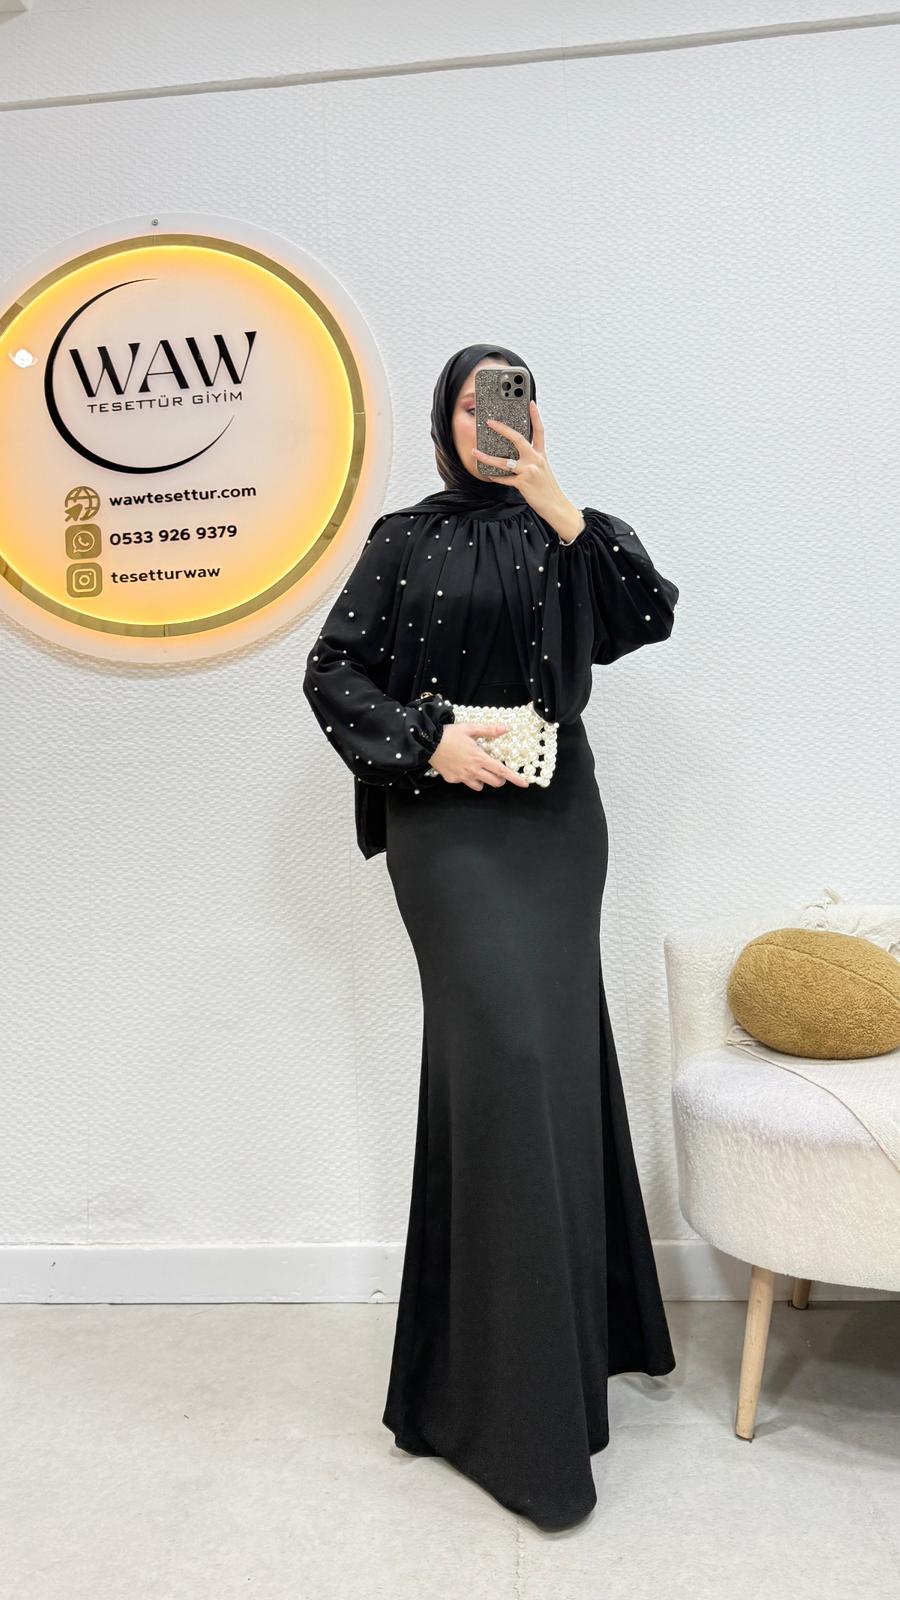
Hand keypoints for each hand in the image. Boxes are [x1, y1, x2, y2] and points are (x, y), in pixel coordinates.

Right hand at [428, 721, 529, 791]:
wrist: (427, 743)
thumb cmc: (449, 734)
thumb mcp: (470, 728)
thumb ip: (488, 730)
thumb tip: (505, 728)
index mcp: (480, 758)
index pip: (502, 771)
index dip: (515, 778)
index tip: (525, 784)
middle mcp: (473, 770)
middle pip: (494, 782)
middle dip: (499, 779)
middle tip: (495, 770)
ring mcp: (462, 777)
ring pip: (480, 786)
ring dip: (483, 780)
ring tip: (477, 769)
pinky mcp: (452, 779)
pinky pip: (465, 782)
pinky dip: (467, 778)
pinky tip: (461, 767)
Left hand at [471, 400, 575, 527]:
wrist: (555, 506)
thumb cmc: (547, 488)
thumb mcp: (542, 470)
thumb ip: (531, 460)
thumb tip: (512, 455)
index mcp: (541, 455)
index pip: (539, 431)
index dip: (535, 416)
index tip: (530, 402)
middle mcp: (536, 460)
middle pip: (518, 439)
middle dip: (502, 429)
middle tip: (490, 422)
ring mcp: (529, 471)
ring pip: (504, 462)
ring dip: (487, 458)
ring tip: (476, 452)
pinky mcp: (523, 483)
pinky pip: (504, 478)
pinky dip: (495, 477)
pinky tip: (487, 475)